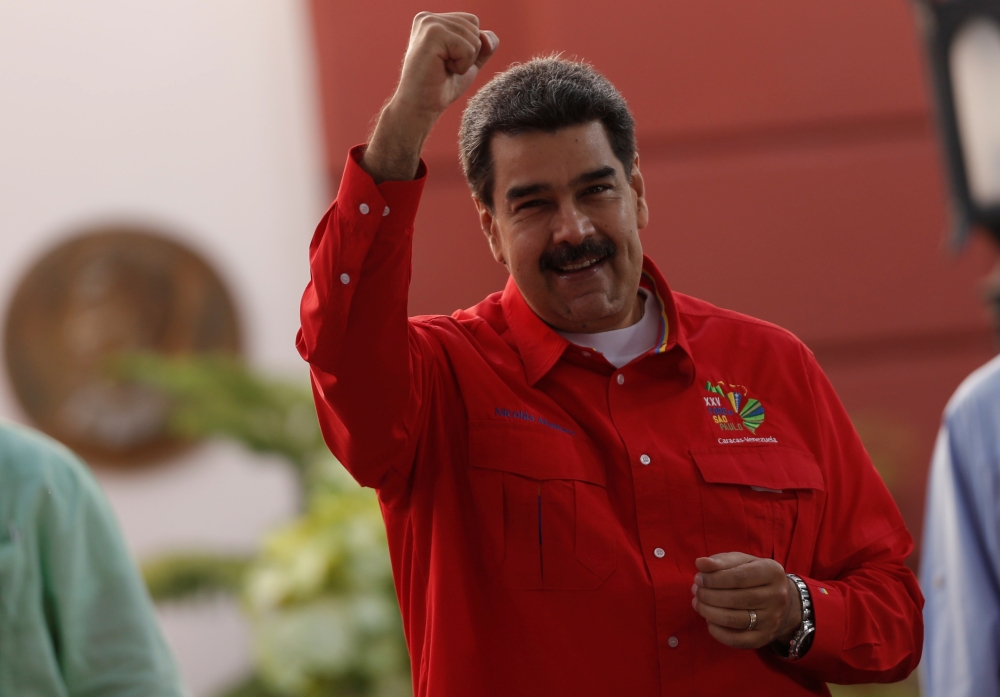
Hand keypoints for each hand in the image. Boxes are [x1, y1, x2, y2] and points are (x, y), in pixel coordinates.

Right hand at [363, 12, 498, 182]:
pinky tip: (442, 69)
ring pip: (473, 38)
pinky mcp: (432, 34)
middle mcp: (428, 17)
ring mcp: (429, 23)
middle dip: (468, 53)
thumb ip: (484, 45)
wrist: (421, 107)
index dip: (470, 46)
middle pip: (474, 26)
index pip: (472, 21)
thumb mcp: (469, 62)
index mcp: (433, 19)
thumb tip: (486, 38)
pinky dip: (461, 65)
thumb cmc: (440, 86)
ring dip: (464, 61)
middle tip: (445, 67)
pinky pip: (468, 48)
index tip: (447, 61)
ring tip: (443, 68)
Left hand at [691, 552, 800, 649]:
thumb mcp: (742, 562)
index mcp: (772, 572)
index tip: (698, 579)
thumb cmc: (755, 576)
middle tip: (696, 591)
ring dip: (709, 612)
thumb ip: (721, 561)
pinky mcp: (765, 638)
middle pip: (735, 599)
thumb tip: (700, 563)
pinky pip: (738, 640)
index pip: (738, 577)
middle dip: (709, 595)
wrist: (783, 602)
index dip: (714, 579)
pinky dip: (718, 633)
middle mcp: (777, 597)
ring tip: (698, 603)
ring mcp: (773, 620)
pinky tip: (709, 621)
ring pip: (735, 620)